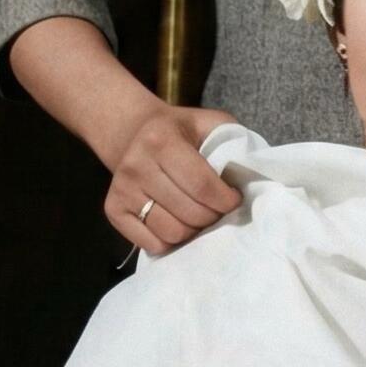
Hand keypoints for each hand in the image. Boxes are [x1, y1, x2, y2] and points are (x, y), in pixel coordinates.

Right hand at [106, 102, 241, 259]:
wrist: (134, 132)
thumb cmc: (181, 131)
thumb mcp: (209, 123)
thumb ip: (233, 142)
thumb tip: (252, 176)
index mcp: (161, 140)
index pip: (202, 186)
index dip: (226, 201)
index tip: (234, 199)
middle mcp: (136, 166)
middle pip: (189, 214)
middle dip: (213, 217)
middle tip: (218, 209)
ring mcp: (121, 190)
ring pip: (172, 232)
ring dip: (194, 231)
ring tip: (200, 216)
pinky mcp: (113, 210)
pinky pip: (152, 244)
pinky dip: (172, 241)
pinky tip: (178, 222)